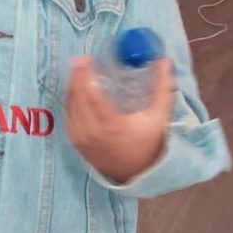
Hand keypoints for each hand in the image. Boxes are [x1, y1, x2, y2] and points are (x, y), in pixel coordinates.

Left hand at [65, 57, 173, 182]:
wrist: (138, 173)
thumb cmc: (149, 143)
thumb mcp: (159, 116)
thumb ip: (162, 87)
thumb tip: (164, 61)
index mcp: (112, 124)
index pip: (91, 95)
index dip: (84, 75)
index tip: (86, 59)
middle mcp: (93, 133)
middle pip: (77, 98)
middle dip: (76, 77)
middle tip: (81, 61)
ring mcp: (82, 140)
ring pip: (69, 107)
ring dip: (72, 88)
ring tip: (78, 72)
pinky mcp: (77, 144)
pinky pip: (68, 119)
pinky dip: (70, 103)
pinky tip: (75, 92)